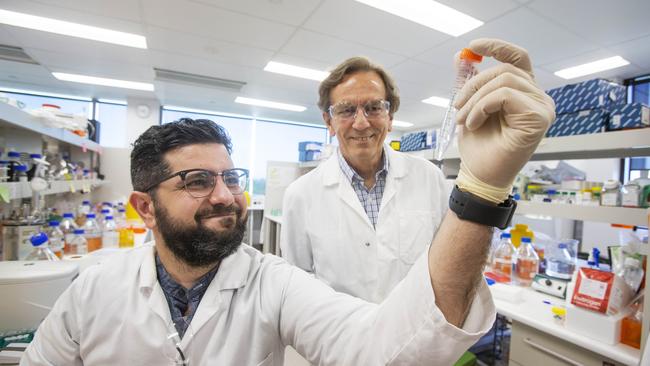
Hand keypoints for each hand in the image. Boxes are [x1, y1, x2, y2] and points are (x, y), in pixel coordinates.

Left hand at [454, 38, 554, 202]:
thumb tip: (460, 56)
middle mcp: (538, 97)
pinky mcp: (539, 117)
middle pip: (505, 69)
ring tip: (463, 120)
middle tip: (456, 106)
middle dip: (473, 84)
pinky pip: (505, 95)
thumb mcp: (469, 107)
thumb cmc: (479, 146)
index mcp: (524, 92)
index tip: (473, 45)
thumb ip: (469, 82)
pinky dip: (482, 107)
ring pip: (504, 81)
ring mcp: (542, 107)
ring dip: (475, 99)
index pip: (517, 59)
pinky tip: (474, 124)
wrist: (481, 174)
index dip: (497, 47)